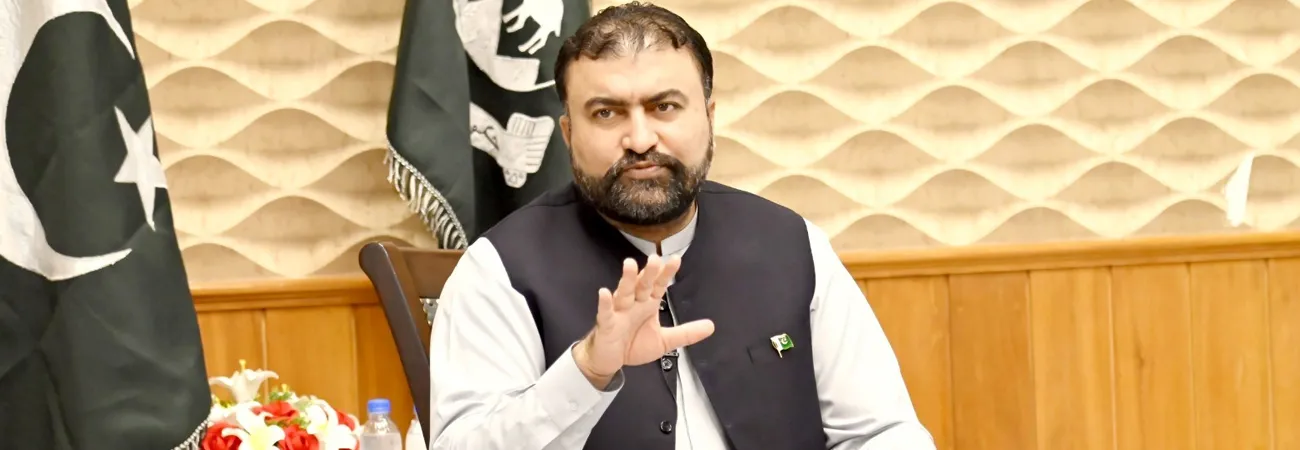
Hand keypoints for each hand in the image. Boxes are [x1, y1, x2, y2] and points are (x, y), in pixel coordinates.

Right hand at [573, 254, 714, 388]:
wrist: (610, 360)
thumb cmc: (634, 344)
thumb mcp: (664, 340)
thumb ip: (686, 333)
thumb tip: (711, 326)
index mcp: (648, 304)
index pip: (659, 285)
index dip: (666, 273)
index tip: (676, 259)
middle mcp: (634, 303)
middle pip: (642, 285)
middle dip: (649, 273)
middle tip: (655, 259)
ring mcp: (619, 312)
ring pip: (623, 292)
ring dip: (627, 279)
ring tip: (630, 265)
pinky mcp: (606, 324)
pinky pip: (605, 312)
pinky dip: (604, 303)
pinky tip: (604, 293)